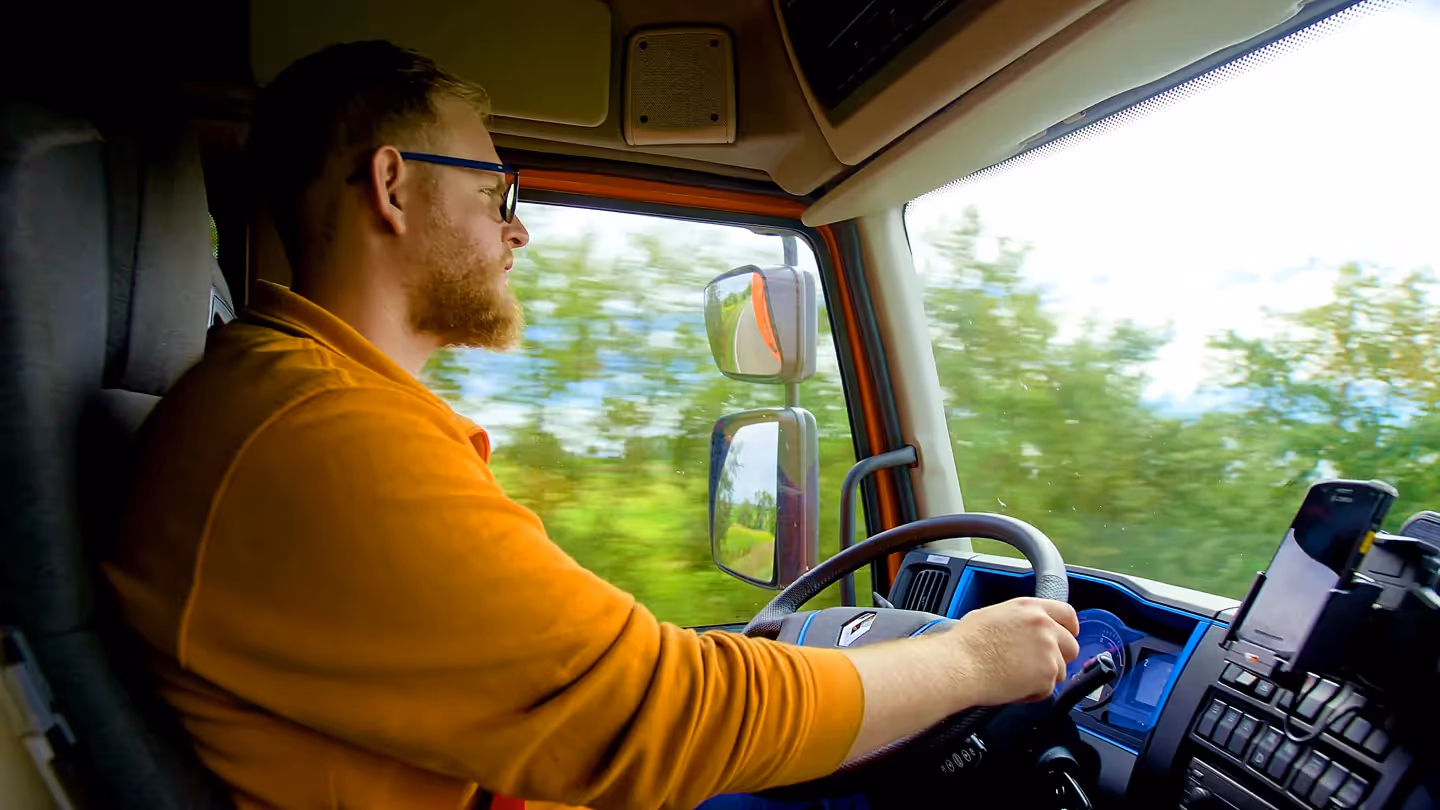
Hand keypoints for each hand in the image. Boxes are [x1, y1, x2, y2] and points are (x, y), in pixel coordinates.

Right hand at [942, 597, 1080, 705]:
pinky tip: (1012, 687)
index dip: (1069, 629)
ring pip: (1060, 671)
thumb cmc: (966, 643)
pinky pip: (1047, 690)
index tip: (1067, 637)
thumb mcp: (993, 615)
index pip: (1068, 614)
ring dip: (1043, 678)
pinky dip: (1032, 693)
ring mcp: (1049, 651)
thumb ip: (1019, 620)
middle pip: (1071, 646)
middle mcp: (1044, 626)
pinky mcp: (1047, 675)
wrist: (959, 665)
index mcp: (1030, 608)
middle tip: (1036, 665)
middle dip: (1058, 658)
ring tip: (1016, 677)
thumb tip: (1022, 630)